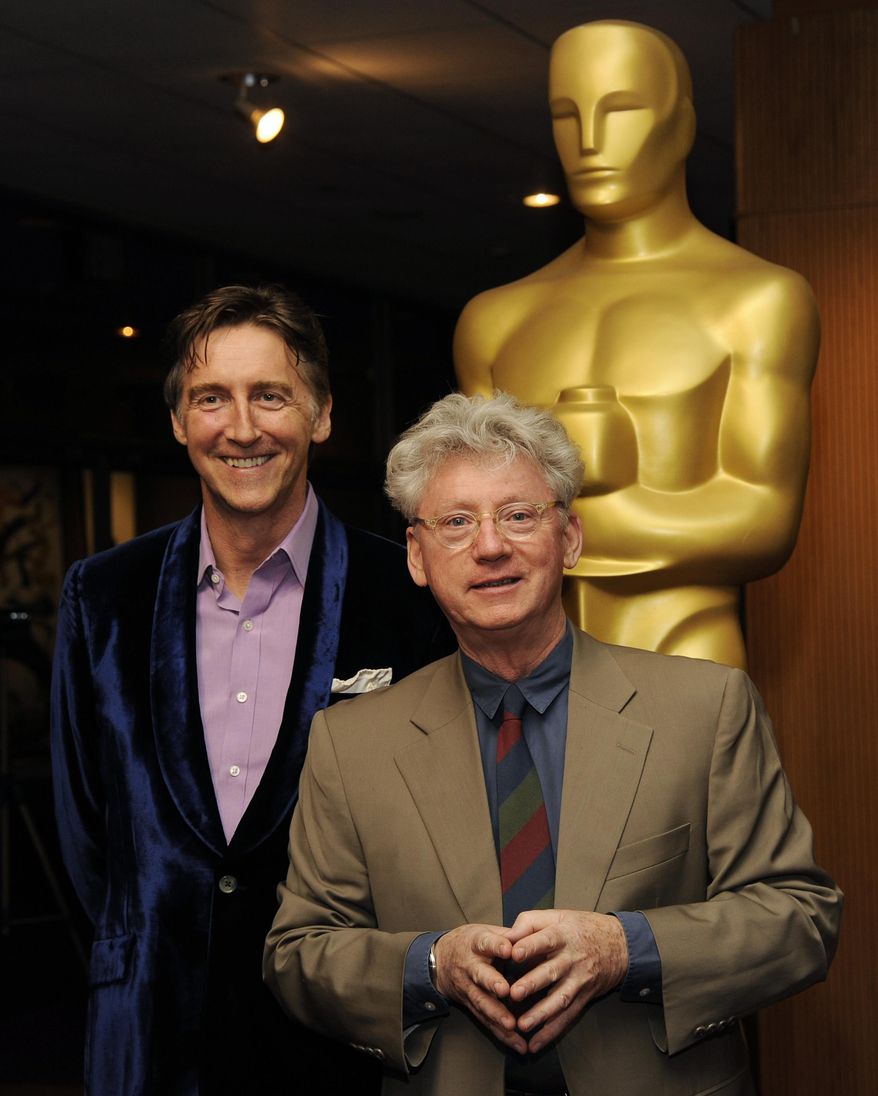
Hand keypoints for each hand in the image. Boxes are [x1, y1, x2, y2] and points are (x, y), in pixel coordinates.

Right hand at [432, 924, 526, 1052]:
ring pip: (481, 1002)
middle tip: (505, 991)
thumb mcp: (484, 931)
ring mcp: (468, 987)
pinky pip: (485, 1021)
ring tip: (511, 1025)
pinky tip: (517, 1044)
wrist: (439, 961)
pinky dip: (501, 1034)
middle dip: (492, 983)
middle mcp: (470, 966)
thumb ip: (508, 934)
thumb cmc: (470, 943)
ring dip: (496, 1014)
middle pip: (480, 975)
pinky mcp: (470, 1006)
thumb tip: (532, 933)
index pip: (486, 942)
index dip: (496, 945)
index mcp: (476, 943)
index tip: (508, 949)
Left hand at [505, 910, 628, 1053]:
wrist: (620, 945)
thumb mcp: (558, 916)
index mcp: (563, 935)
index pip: (546, 940)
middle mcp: (572, 959)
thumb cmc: (581, 928)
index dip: (530, 946)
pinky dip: (552, 1032)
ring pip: (560, 999)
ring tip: (523, 1025)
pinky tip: (535, 1044)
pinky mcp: (583, 998)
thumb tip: (506, 936)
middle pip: (551, 972)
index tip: (513, 953)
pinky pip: (567, 1017)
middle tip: (514, 993)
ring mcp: (579, 981)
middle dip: (533, 983)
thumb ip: (530, 922)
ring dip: (541, 1014)